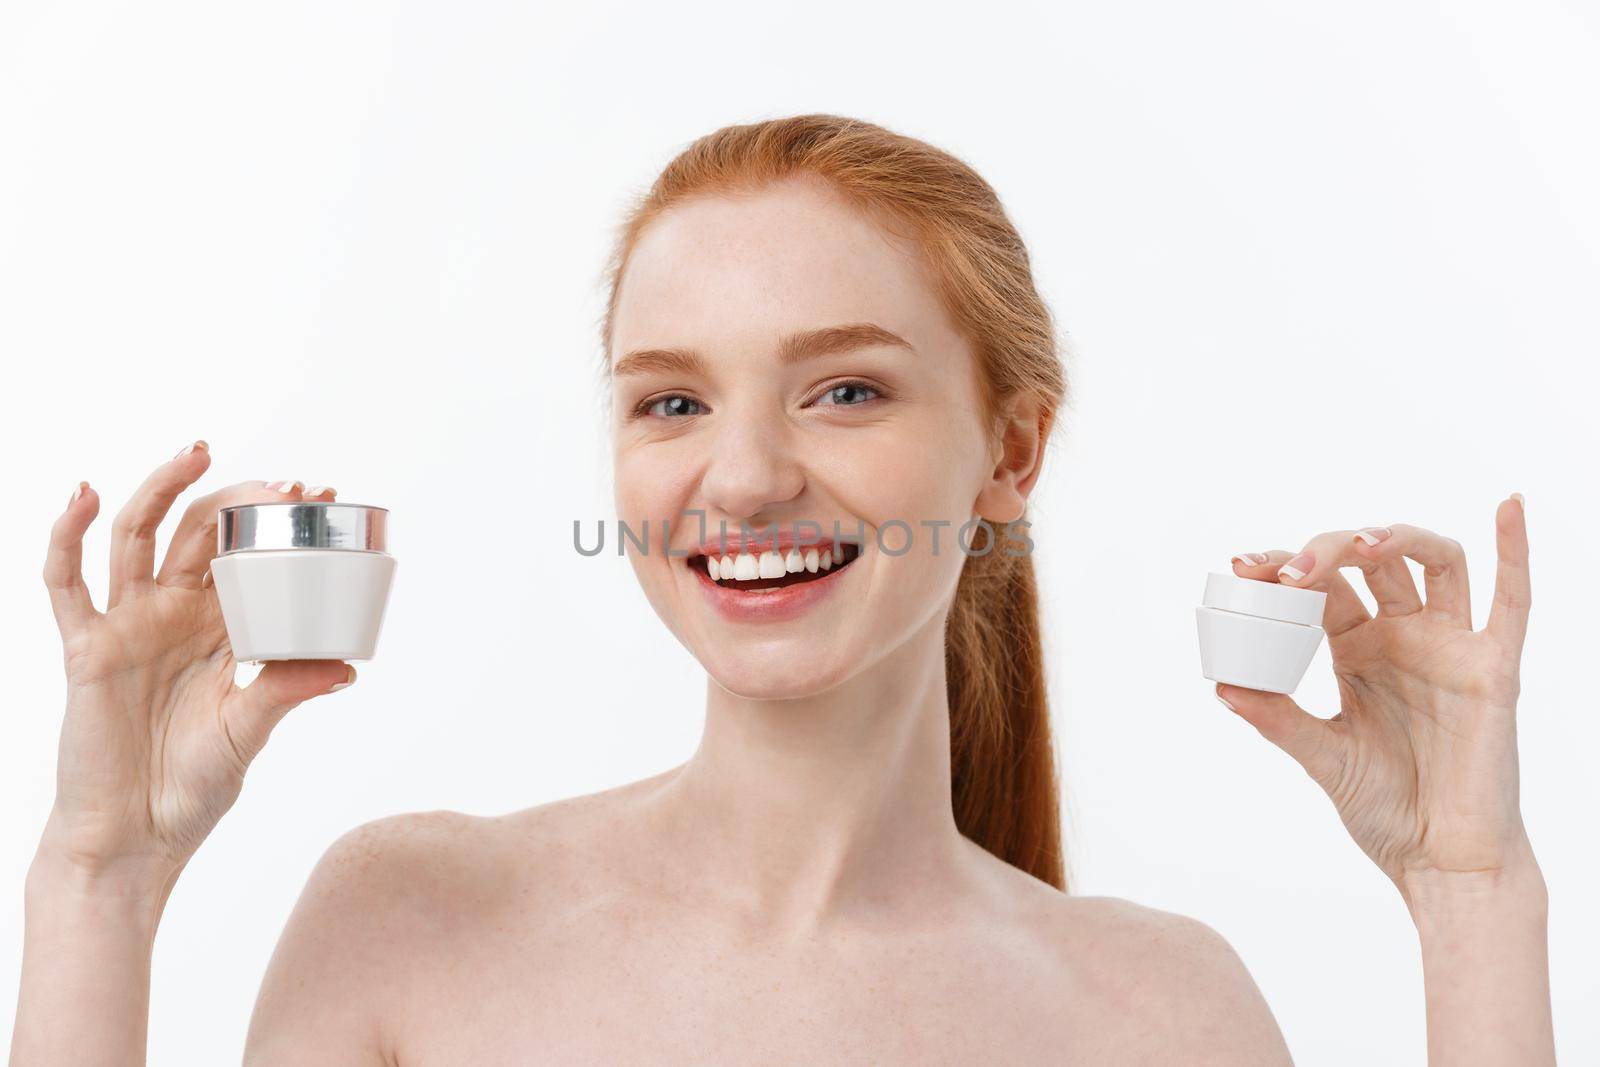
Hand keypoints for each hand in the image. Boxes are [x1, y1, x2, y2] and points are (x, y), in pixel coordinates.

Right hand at [38, 442, 354, 889]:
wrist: (133, 838)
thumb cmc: (192, 788)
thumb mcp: (249, 731)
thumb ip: (286, 690)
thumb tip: (348, 666)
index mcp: (221, 631)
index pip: (250, 558)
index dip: (277, 523)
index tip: (321, 493)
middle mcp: (174, 617)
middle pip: (201, 535)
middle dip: (239, 500)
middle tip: (285, 483)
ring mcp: (128, 626)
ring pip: (138, 537)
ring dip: (163, 489)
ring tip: (197, 451)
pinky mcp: (86, 647)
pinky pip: (67, 583)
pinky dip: (66, 535)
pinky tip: (80, 494)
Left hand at [1216, 495, 1536, 903]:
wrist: (1442, 862)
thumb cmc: (1386, 810)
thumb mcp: (1322, 756)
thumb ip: (1277, 717)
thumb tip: (1222, 684)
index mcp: (1357, 651)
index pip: (1321, 589)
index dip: (1283, 570)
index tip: (1240, 567)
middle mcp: (1403, 637)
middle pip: (1369, 564)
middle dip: (1326, 552)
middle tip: (1288, 572)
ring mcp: (1450, 647)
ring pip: (1433, 562)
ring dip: (1395, 538)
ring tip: (1356, 546)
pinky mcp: (1494, 669)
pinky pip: (1513, 601)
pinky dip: (1515, 549)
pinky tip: (1507, 507)